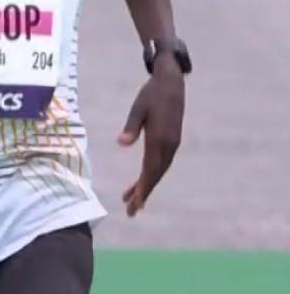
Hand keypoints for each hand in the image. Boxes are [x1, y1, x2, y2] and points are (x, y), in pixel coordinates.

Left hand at [117, 64, 184, 215]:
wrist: (171, 82)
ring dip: (145, 185)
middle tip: (130, 211)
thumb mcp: (137, 108)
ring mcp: (172, 143)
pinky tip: (142, 180)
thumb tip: (121, 143)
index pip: (150, 170)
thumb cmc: (151, 94)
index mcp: (160, 139)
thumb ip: (130, 126)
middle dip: (142, 194)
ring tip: (130, 200)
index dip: (142, 189)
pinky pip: (160, 162)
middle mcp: (169, 145)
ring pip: (158, 170)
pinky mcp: (171, 140)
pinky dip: (151, 174)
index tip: (133, 204)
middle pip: (155, 175)